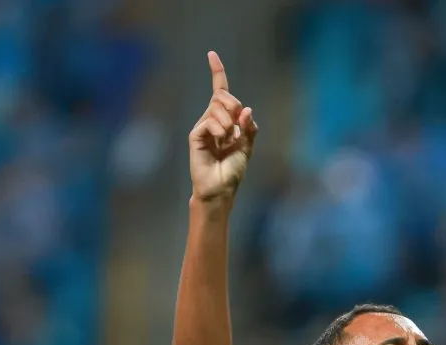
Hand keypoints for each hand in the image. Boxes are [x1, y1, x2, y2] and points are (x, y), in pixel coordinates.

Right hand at [188, 51, 257, 202]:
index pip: (221, 92)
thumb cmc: (232, 170)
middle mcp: (213, 120)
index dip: (217, 72)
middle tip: (237, 124)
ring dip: (228, 122)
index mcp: (226, 121)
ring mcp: (203, 126)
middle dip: (233, 104)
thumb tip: (247, 109)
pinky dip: (220, 129)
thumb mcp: (247, 147)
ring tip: (228, 139)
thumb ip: (249, 128)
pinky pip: (210, 121)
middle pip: (223, 96)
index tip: (211, 54)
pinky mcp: (196, 135)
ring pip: (217, 107)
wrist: (220, 189)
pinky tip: (221, 140)